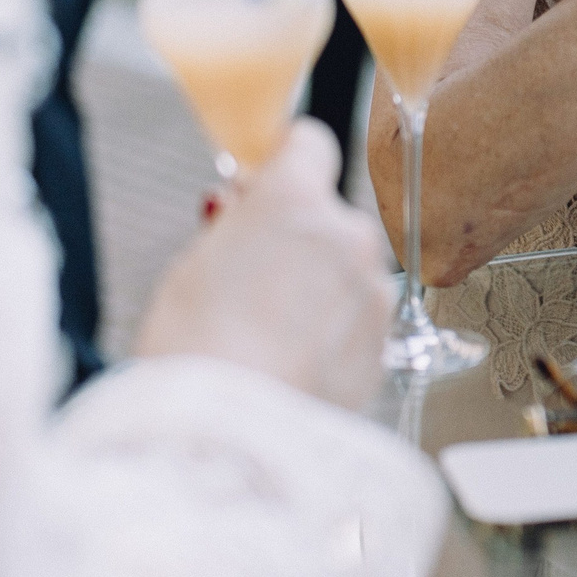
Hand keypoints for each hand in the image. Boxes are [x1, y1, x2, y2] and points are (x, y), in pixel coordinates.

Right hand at [135, 119, 392, 410]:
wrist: (231, 432)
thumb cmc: (196, 349)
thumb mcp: (192, 266)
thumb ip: (231, 226)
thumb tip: (243, 208)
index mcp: (295, 200)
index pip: (309, 144)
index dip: (284, 164)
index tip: (265, 185)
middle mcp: (346, 234)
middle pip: (329, 217)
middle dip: (299, 239)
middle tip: (252, 278)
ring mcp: (373, 289)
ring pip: (348, 272)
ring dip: (320, 289)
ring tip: (268, 336)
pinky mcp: (385, 342)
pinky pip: (358, 321)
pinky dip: (334, 333)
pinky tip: (291, 363)